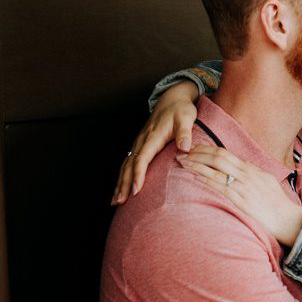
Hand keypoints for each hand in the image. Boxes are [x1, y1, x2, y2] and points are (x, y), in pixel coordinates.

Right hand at [112, 82, 201, 203]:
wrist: (172, 99)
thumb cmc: (181, 110)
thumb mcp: (186, 118)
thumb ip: (185, 133)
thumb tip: (185, 147)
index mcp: (152, 137)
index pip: (142, 159)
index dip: (138, 175)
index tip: (136, 190)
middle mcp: (142, 141)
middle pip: (128, 165)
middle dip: (123, 184)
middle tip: (120, 202)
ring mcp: (139, 143)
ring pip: (125, 165)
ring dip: (119, 183)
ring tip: (115, 201)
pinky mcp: (140, 146)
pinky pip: (128, 163)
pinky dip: (122, 176)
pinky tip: (120, 189)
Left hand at [175, 145, 301, 246]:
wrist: (287, 220)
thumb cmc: (278, 203)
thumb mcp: (268, 181)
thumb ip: (254, 172)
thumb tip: (243, 163)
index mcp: (252, 170)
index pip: (226, 153)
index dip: (208, 149)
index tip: (194, 148)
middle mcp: (247, 175)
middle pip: (219, 158)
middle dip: (198, 153)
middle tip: (183, 152)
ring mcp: (244, 187)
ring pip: (216, 170)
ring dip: (197, 165)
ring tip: (182, 162)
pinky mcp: (241, 201)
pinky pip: (220, 187)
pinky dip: (206, 180)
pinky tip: (195, 177)